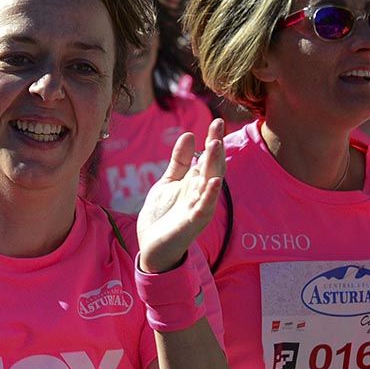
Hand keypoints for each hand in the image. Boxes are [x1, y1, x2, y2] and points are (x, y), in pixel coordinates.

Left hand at [136, 119, 224, 272]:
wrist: (152, 247)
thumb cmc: (163, 216)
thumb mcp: (168, 182)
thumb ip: (179, 161)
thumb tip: (189, 134)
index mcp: (196, 182)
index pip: (208, 157)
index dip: (213, 139)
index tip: (217, 121)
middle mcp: (201, 193)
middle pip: (213, 167)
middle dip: (216, 147)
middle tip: (217, 127)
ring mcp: (198, 208)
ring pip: (211, 184)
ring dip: (214, 165)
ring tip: (215, 145)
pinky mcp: (192, 223)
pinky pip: (204, 207)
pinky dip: (210, 195)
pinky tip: (214, 182)